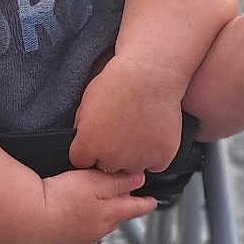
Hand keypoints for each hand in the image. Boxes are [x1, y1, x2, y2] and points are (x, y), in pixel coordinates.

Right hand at [22, 168, 156, 243]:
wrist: (25, 220)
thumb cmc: (57, 199)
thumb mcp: (93, 182)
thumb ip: (117, 181)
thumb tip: (139, 180)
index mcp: (108, 215)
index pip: (132, 209)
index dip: (143, 204)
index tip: (152, 202)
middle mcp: (94, 234)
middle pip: (111, 221)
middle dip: (115, 212)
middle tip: (117, 202)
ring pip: (89, 232)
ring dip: (90, 223)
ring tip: (81, 211)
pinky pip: (67, 243)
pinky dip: (67, 234)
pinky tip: (58, 225)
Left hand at [70, 56, 183, 174]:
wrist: (149, 75)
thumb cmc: (117, 82)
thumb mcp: (86, 103)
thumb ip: (83, 130)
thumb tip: (84, 142)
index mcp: (87, 146)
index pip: (82, 161)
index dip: (90, 150)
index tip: (99, 139)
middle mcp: (110, 159)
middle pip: (108, 167)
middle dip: (112, 154)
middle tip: (122, 132)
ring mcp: (137, 160)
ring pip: (132, 168)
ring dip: (134, 156)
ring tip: (139, 130)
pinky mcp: (160, 158)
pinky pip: (155, 165)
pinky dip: (155, 154)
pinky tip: (153, 134)